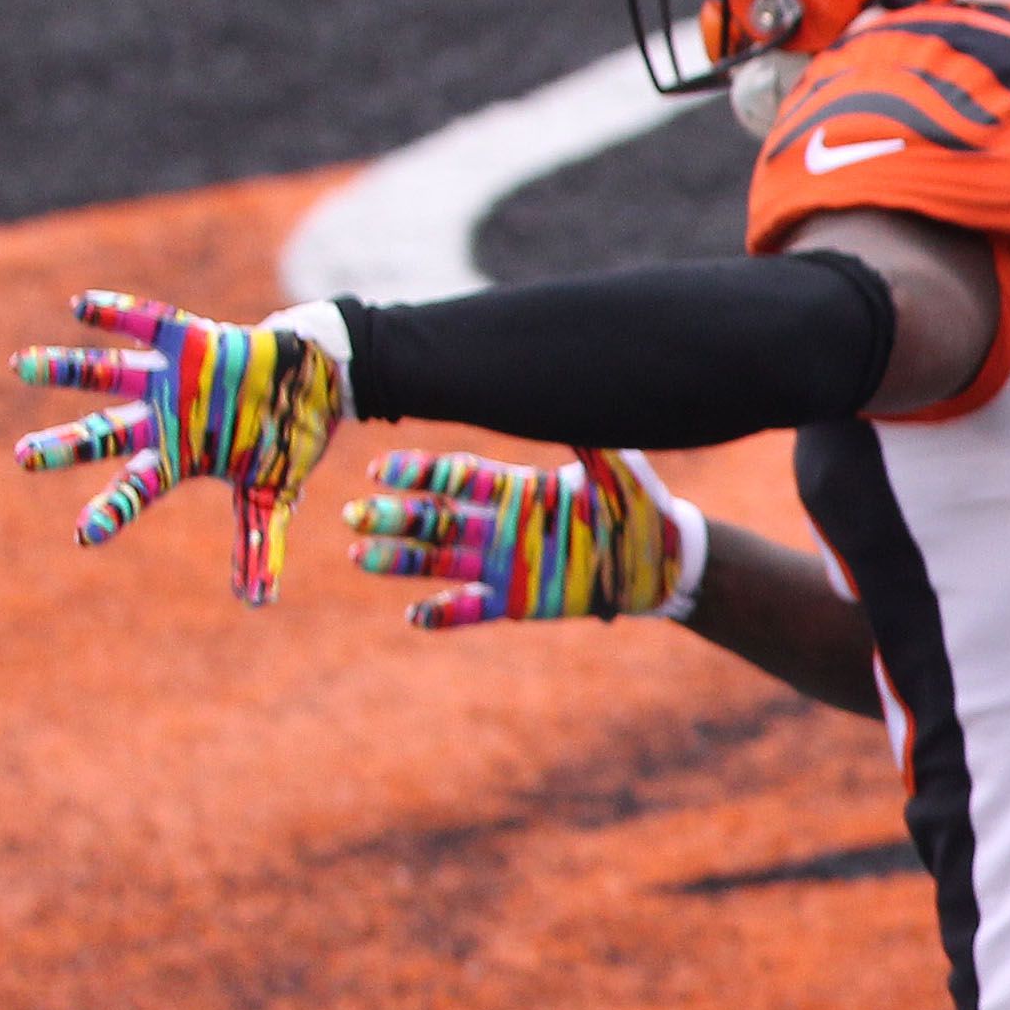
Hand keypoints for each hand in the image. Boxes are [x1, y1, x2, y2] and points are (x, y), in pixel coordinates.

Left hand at [12, 293, 347, 603]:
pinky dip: (115, 314)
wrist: (313, 377)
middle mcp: (162, 418)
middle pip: (102, 435)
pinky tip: (79, 307)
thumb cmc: (285, 436)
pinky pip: (146, 323)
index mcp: (178, 457)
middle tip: (24, 459)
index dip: (112, 512)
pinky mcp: (187, 338)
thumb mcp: (272, 493)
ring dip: (67, 370)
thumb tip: (257, 604)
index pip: (136, 490)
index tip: (84, 535)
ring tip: (19, 366)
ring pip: (107, 375)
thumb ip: (259, 543)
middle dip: (64, 448)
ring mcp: (170, 378)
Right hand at [343, 448, 700, 628]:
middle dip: (393, 516)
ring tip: (358, 554)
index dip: (420, 473)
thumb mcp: (618, 469)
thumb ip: (592, 440)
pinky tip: (413, 615)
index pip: (457, 476)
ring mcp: (501, 564)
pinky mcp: (512, 602)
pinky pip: (468, 610)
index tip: (382, 470)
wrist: (658, 559)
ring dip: (398, 559)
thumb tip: (577, 395)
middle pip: (434, 517)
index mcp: (516, 489)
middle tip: (351, 513)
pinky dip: (441, 614)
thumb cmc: (638, 507)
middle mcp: (498, 524)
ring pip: (437, 561)